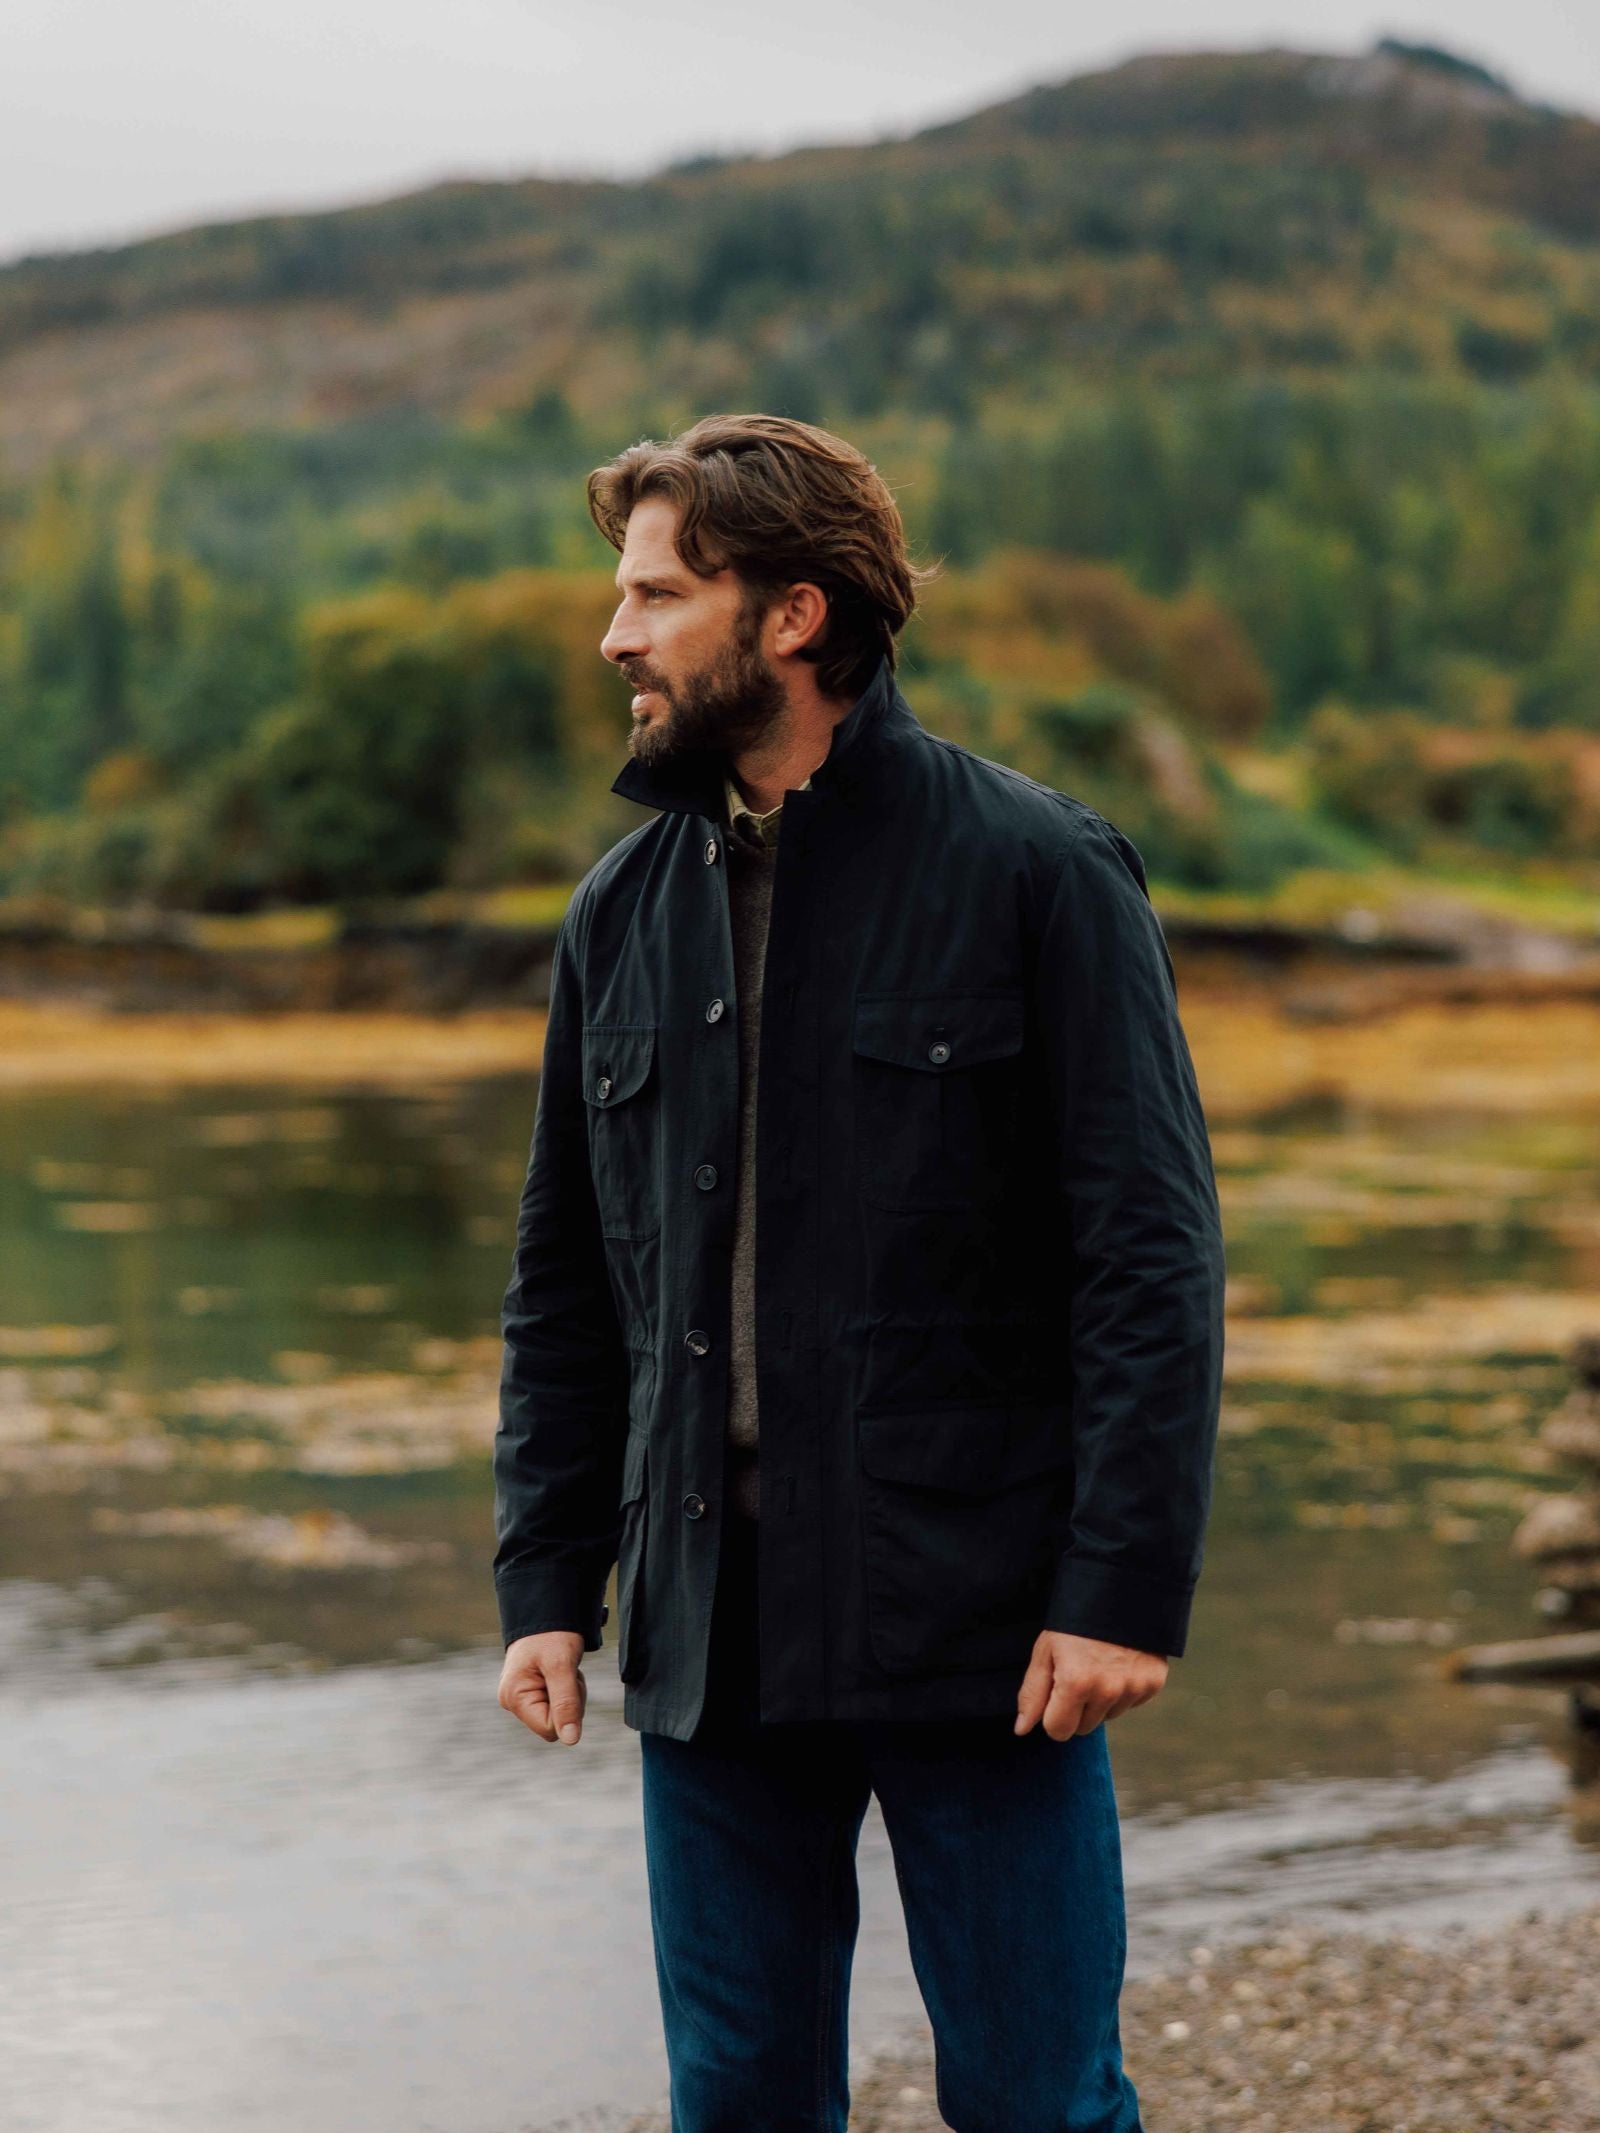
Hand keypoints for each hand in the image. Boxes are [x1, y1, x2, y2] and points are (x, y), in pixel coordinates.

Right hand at [498, 1630, 587, 1743]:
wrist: (546, 1609)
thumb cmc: (552, 1635)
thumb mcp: (562, 1667)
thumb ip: (566, 1704)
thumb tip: (571, 1740)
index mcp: (513, 1698)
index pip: (550, 1729)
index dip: (567, 1709)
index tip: (567, 1681)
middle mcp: (512, 1701)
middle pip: (553, 1724)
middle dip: (568, 1701)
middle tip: (566, 1672)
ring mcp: (520, 1697)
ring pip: (557, 1715)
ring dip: (569, 1693)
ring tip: (562, 1668)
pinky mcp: (530, 1692)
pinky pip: (556, 1704)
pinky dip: (565, 1688)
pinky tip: (558, 1671)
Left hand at [1013, 1630, 1167, 1738]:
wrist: (1119, 1588)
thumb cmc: (1073, 1621)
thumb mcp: (1046, 1651)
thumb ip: (1032, 1694)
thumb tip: (1022, 1730)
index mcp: (1076, 1683)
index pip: (1059, 1731)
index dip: (1052, 1714)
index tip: (1055, 1691)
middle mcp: (1108, 1690)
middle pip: (1084, 1728)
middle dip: (1076, 1708)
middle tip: (1077, 1672)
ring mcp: (1133, 1688)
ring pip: (1108, 1716)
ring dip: (1100, 1699)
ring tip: (1098, 1663)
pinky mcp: (1153, 1683)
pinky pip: (1130, 1703)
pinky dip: (1123, 1690)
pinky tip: (1118, 1662)